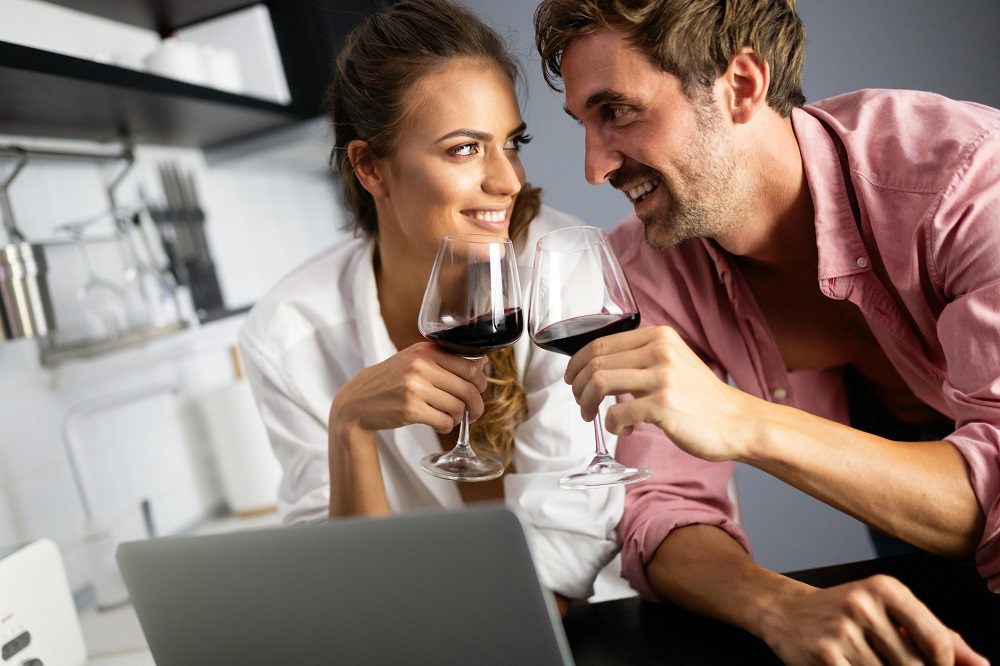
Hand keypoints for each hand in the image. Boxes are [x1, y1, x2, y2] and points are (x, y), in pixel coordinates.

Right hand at [331, 342, 487, 435]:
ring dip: (459, 417)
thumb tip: (482, 364)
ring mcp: (415, 388)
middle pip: (468, 389)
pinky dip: (446, 426)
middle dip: (476, 405)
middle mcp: (421, 366)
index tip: (479, 390)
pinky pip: (444, 422)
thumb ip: (446, 360)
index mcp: (426, 351)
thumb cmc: (391, 380)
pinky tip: (438, 424)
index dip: (480, 382)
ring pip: (458, 408)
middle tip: (474, 412)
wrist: (358, 400)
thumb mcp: (415, 360)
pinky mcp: (410, 410)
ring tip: (449, 417)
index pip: (470, 367)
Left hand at [564, 326, 756, 461]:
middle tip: (580, 404)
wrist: (736, 422)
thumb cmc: (700, 398)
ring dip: (587, 404)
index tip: (572, 379)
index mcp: (659, 336)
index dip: (577, 362)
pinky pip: (617, 412)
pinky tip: (624, 430)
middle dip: (578, 386)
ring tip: (592, 416)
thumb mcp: (673, 362)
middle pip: (595, 362)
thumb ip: (641, 358)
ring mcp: (663, 378)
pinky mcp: (664, 406)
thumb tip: (597, 367)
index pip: (601, 342)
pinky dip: (612, 424)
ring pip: (600, 383)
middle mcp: (660, 351)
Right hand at [760, 575, 987, 664]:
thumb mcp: (890, 611)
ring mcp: (840, 631)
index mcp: (884, 588)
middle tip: (892, 662)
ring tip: (871, 661)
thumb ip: (937, 636)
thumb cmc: (846, 613)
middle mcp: (862, 604)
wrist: (785, 611)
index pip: (937, 642)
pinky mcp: (823, 656)